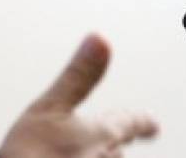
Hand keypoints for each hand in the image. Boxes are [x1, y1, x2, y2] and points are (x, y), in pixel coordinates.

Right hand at [0, 34, 157, 157]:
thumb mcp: (50, 107)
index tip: (153, 124)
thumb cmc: (32, 156)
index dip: (142, 121)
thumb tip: (101, 40)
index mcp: (102, 133)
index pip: (131, 122)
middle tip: (113, 142)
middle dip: (111, 144)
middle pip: (117, 149)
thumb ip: (79, 76)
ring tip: (85, 155)